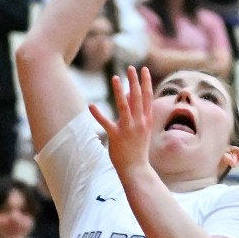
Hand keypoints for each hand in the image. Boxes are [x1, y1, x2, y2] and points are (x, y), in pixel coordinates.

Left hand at [90, 66, 154, 180]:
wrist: (137, 169)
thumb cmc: (138, 149)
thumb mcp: (142, 130)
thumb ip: (136, 113)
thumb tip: (128, 96)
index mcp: (146, 120)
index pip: (147, 97)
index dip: (146, 82)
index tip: (143, 69)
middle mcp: (139, 122)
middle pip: (137, 97)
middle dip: (134, 81)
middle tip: (131, 68)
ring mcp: (128, 129)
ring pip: (124, 106)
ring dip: (119, 91)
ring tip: (115, 78)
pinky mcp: (116, 136)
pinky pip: (106, 123)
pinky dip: (98, 114)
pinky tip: (91, 105)